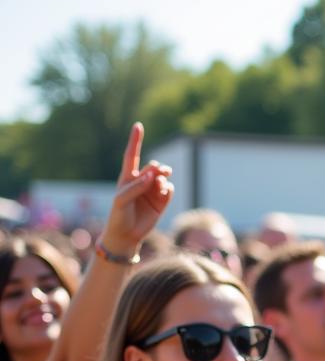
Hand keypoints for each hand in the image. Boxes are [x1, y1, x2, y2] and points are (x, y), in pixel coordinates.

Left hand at [99, 123, 173, 255]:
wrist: (126, 235)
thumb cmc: (119, 215)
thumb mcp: (121, 200)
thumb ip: (135, 186)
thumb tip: (151, 176)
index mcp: (128, 178)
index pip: (132, 155)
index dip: (135, 141)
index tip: (138, 125)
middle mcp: (141, 182)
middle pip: (153, 167)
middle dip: (158, 168)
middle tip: (161, 172)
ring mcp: (152, 192)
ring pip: (162, 177)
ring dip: (163, 178)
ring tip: (161, 183)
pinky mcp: (161, 203)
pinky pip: (169, 190)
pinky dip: (168, 190)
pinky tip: (164, 193)